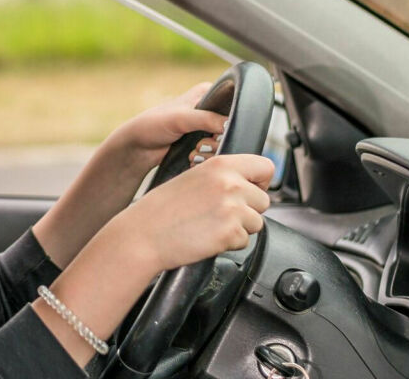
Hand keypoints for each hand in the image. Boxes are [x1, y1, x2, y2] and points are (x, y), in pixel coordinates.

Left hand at [101, 82, 227, 171]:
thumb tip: (230, 125)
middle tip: (201, 145)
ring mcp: (206, 127)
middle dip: (217, 141)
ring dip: (210, 152)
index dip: (229, 122)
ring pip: (225, 143)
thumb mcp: (180, 118)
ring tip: (193, 152)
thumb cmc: (153, 125)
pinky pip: (216, 153)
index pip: (233, 105)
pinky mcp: (202, 143)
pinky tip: (193, 158)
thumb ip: (206, 119)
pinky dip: (206, 159)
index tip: (216, 133)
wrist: (138, 148)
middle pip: (231, 128)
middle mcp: (209, 108)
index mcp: (207, 93)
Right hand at [113, 153, 272, 272]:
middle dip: (248, 210)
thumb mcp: (193, 177)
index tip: (250, 189)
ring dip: (239, 228)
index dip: (260, 181)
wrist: (143, 234)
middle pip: (263, 199)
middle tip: (220, 214)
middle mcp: (230, 183)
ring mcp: (232, 209)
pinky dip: (229, 243)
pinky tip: (208, 237)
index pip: (265, 166)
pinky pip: (244, 241)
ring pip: (257, 222)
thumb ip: (222, 177)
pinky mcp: (230, 233)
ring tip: (211, 225)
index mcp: (220, 164)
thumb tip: (249, 185)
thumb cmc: (162, 209)